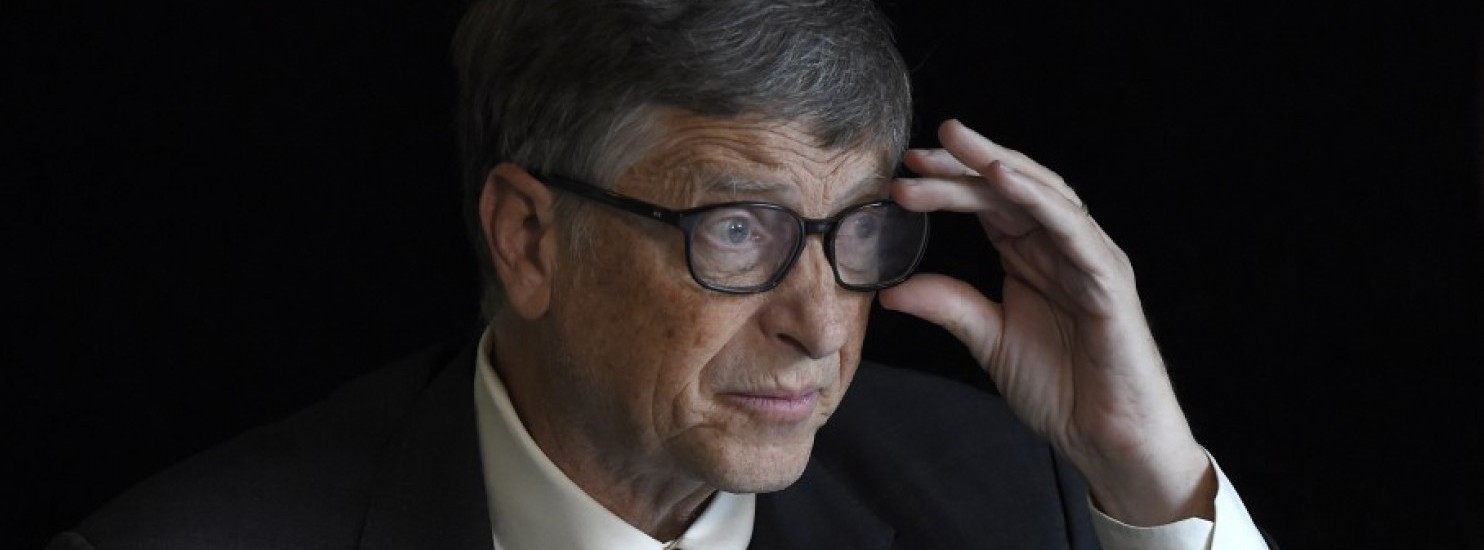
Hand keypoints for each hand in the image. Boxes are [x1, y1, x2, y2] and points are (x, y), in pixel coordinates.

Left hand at [879, 119, 1215, 524]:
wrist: (1106, 436)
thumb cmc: (1061, 387)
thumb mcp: (989, 339)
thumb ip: (948, 306)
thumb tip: (890, 290)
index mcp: (1032, 255)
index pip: (986, 203)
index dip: (947, 185)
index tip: (903, 176)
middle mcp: (1061, 245)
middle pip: (1009, 187)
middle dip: (963, 165)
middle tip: (917, 153)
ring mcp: (1088, 256)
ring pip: (1040, 192)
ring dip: (996, 164)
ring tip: (954, 144)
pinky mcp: (1107, 277)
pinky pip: (1071, 226)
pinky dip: (1037, 197)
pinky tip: (1002, 179)